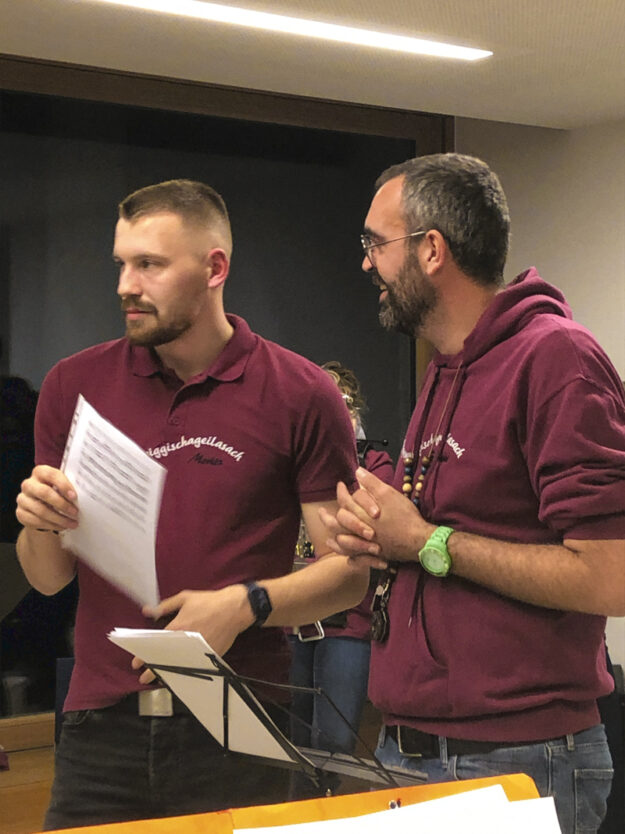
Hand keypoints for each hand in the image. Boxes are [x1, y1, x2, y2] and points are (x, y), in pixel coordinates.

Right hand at [16, 465, 78, 532]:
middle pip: (44, 493)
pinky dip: (52, 526)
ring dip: (60, 519)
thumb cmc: (56, 492)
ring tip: (73, 523)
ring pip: (41, 510)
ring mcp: (22, 499)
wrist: (41, 505)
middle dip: (62, 504)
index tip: (74, 497)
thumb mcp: (61, 486)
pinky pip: (36, 521)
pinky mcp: (21, 513)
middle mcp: (28, 484)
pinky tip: (62, 526)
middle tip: (75, 512)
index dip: (63, 485)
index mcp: (40, 472)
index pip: (51, 475)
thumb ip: (69, 486)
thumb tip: (86, 494)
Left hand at [131, 585, 252, 684]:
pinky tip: (179, 676)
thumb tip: (147, 611)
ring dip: (168, 673)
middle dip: (153, 670)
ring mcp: (197, 650)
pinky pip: (194, 666)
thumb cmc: (209, 601)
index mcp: (177, 626)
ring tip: (158, 680)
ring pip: (178, 665)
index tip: (136, 662)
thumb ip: (165, 606)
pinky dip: (185, 671)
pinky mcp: (209, 655)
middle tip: (143, 676)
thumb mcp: (185, 598)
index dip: (144, 655)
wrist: (235, 609)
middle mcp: (185, 641)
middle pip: (165, 659)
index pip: (155, 644)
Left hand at [321, 468, 434, 565]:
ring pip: (342, 543)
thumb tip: (357, 472)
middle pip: (337, 524)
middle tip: (321, 512)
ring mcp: (364, 545)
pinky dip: (349, 557)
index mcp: (360, 514)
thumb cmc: (404, 518)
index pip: (344, 501)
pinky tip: (347, 558)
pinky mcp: (373, 556)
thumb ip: (372, 484)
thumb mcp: (389, 495)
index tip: (340, 486)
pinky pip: (355, 559)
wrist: (418, 542)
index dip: (341, 492)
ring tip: (328, 537)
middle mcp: (358, 531)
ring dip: (334, 539)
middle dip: (327, 517)